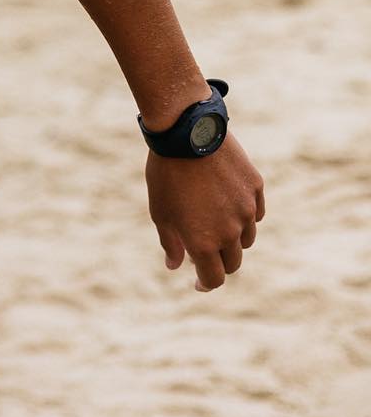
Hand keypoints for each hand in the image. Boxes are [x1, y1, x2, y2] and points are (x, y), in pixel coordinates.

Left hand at [147, 132, 264, 291]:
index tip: (199, 281)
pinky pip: (255, 212)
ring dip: (233, 237)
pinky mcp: (256, 189)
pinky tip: (228, 201)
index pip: (213, 279)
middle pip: (232, 262)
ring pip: (246, 238)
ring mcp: (247, 210)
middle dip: (219, 261)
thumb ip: (170, 242)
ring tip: (213, 219)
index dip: (205, 284)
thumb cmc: (166, 173)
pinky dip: (244, 214)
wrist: (186, 132)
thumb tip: (174, 266)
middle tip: (205, 249)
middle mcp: (230, 231)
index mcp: (204, 242)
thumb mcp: (160, 210)